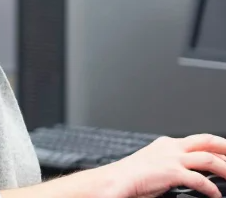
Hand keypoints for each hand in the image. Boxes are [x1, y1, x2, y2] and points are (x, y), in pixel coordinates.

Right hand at [103, 134, 225, 197]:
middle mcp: (171, 147)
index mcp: (167, 143)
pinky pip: (200, 180)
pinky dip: (211, 189)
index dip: (216, 147)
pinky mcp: (171, 172)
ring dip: (225, 168)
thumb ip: (172, 163)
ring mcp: (172, 158)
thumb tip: (189, 171)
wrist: (117, 179)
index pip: (198, 140)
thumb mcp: (155, 163)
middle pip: (207, 141)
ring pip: (208, 158)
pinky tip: (216, 195)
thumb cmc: (133, 176)